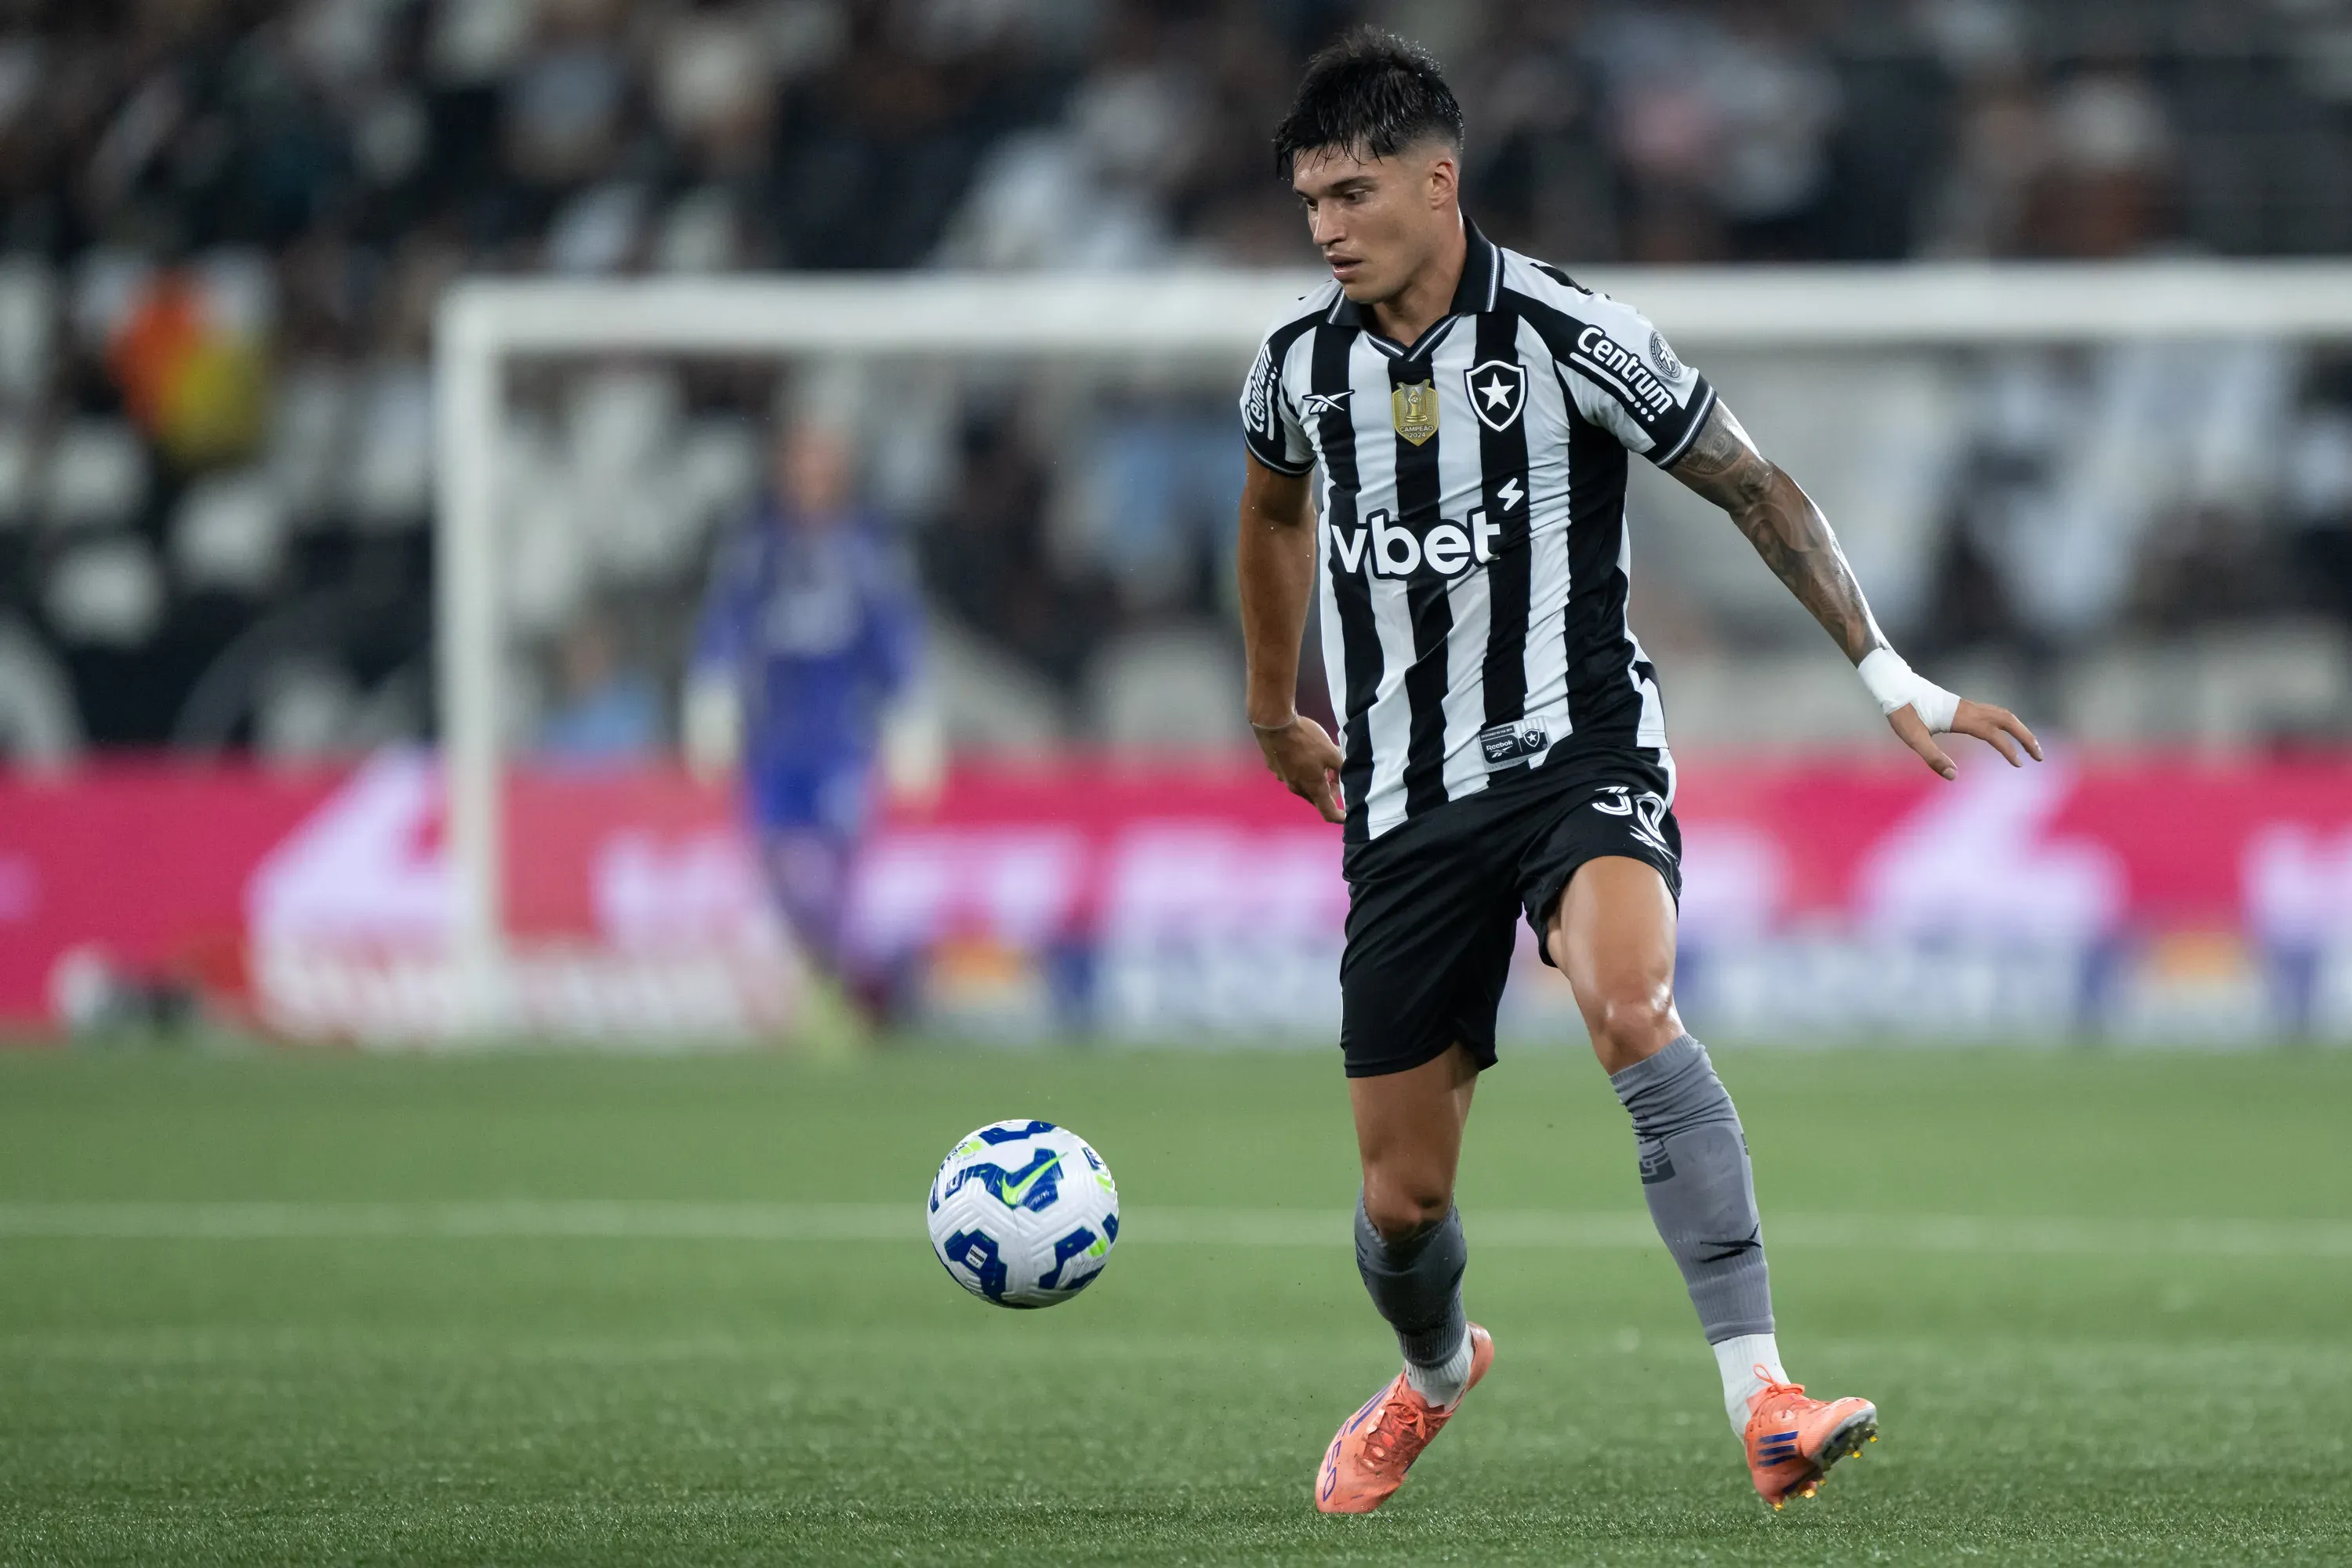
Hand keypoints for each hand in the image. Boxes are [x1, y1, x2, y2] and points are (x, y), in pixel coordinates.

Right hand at [1252, 713, 1344, 822]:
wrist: (1274, 724)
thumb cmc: (1306, 739)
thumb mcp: (1331, 752)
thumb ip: (1341, 767)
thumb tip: (1343, 776)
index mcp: (1313, 787)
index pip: (1328, 813)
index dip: (1339, 817)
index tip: (1347, 815)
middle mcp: (1297, 788)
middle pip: (1317, 799)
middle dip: (1330, 792)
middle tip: (1338, 777)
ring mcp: (1284, 779)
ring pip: (1305, 787)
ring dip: (1317, 781)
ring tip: (1324, 764)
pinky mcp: (1276, 769)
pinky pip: (1295, 776)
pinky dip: (1304, 772)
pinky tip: (1307, 756)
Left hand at [1888, 698, 2043, 781]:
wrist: (1894, 686)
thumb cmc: (1902, 712)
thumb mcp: (1913, 738)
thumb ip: (1933, 757)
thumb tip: (1954, 776)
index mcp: (1961, 717)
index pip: (1994, 734)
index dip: (2008, 749)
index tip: (2019, 765)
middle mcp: (1969, 709)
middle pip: (2008, 720)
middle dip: (2026, 737)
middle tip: (2040, 756)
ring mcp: (1967, 705)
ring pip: (2003, 714)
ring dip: (2019, 729)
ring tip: (2030, 747)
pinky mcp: (1962, 706)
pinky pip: (1993, 712)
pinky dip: (2007, 723)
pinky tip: (2005, 735)